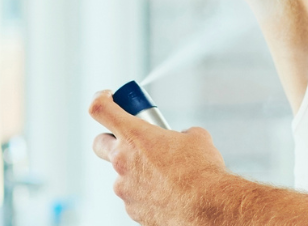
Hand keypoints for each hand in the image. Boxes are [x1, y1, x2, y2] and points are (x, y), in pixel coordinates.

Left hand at [89, 91, 229, 224]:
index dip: (101, 99)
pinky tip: (167, 193)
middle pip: (100, 143)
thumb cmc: (201, 171)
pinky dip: (145, 192)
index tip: (107, 98)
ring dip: (136, 171)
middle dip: (113, 140)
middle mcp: (122, 161)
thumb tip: (181, 138)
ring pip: (121, 174)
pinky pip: (133, 195)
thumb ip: (180, 133)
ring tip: (164, 175)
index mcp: (135, 136)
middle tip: (133, 142)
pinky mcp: (131, 209)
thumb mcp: (195, 138)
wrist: (207, 206)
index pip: (100, 109)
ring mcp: (124, 187)